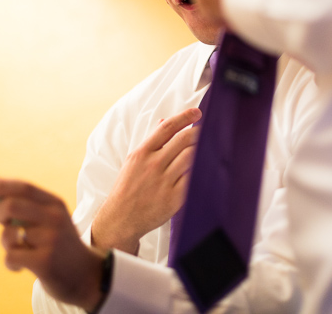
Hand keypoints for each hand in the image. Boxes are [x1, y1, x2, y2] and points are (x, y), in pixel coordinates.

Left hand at [0, 177, 104, 310]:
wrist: (86, 275)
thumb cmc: (60, 246)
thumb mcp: (52, 221)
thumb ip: (29, 209)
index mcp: (56, 204)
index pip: (25, 188)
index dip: (1, 185)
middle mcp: (55, 218)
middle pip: (12, 205)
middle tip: (1, 223)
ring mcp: (51, 239)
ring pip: (8, 235)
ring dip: (7, 243)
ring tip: (19, 249)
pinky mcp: (44, 261)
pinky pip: (10, 257)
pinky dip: (10, 263)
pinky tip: (21, 266)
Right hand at [91, 108, 201, 253]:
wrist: (121, 219)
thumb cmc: (127, 189)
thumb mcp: (133, 161)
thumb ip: (151, 142)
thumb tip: (164, 122)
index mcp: (142, 153)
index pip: (167, 128)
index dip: (184, 117)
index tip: (196, 112)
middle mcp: (154, 165)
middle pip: (184, 140)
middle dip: (199, 132)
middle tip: (208, 129)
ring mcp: (164, 181)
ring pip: (191, 157)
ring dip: (203, 149)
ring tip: (210, 145)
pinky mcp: (174, 198)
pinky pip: (193, 179)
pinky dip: (202, 170)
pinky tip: (207, 165)